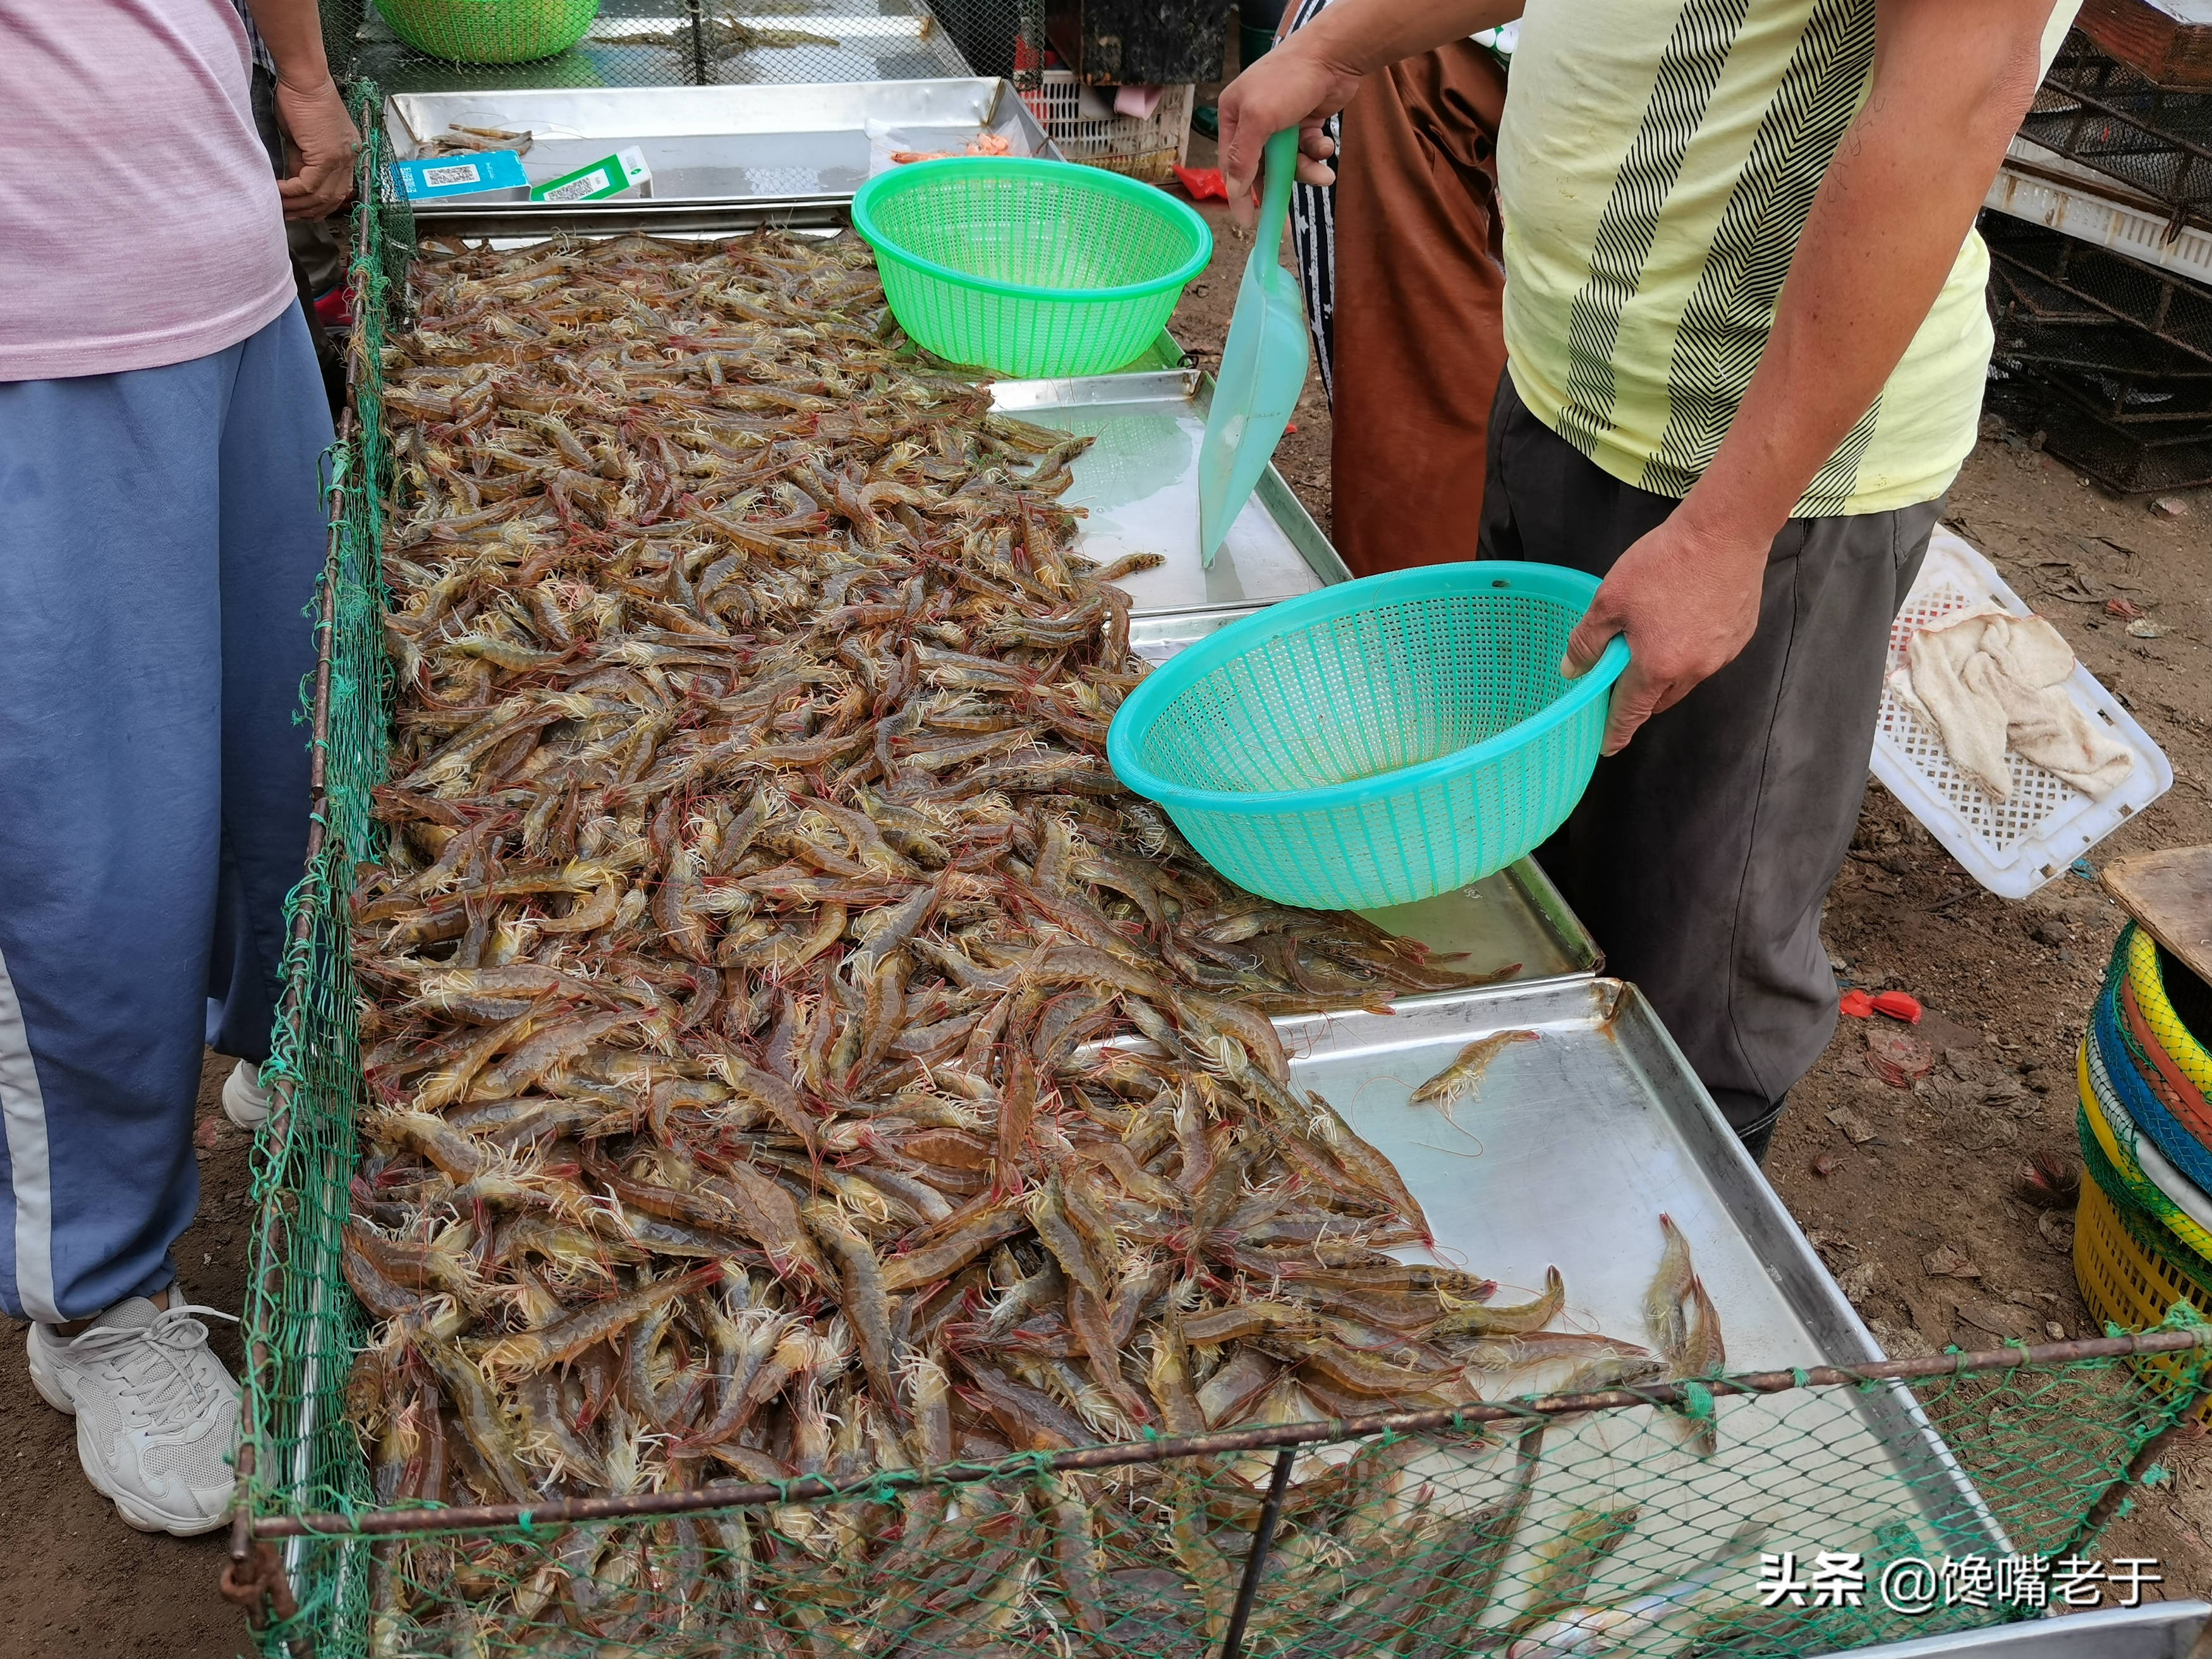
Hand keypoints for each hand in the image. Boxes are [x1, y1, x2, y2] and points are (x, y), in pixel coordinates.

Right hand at [274, 74, 358, 219]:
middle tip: (288, 214)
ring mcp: (341, 158)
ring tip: (279, 206)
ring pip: (320, 195)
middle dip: (309, 211)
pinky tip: (278, 192)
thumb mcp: (303, 137)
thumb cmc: (301, 99)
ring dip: (297, 205)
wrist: (304, 79)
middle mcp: (350, 158)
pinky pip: (308, 185)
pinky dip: (291, 192)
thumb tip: (295, 179)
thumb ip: (303, 161)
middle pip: (332, 198)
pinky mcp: (327, 156)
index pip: (338, 189)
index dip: (320, 204)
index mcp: (349, 153)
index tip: (302, 210)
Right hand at [1217, 38, 1359, 232]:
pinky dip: (1318, 151)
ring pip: (1289, 161)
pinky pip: (1307, 149)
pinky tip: (1327, 144)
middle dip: (1279, 184)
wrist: (1333, 55)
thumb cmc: (1288, 80)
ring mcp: (1282, 122)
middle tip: (1284, 215)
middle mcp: (1255, 120)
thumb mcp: (1259, 118)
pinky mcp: (1305, 123)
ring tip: (1324, 175)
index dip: (1239, 194)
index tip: (1246, 222)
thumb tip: (1232, 190)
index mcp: (1234, 116)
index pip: (1231, 163)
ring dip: (1306, 170)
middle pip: (1261, 167)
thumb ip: (1243, 156)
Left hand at [1560, 507, 1772, 754]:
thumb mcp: (1609, 599)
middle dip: (1639, 698)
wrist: (1725, 531)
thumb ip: (1587, 641)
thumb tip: (1572, 671)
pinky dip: (1691, 652)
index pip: (1631, 713)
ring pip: (1685, 679)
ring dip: (1666, 674)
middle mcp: (1694, 670)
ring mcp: (1721, 654)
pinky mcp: (1740, 635)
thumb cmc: (1664, 562)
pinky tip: (1682, 624)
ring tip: (1651, 646)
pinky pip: (1708, 657)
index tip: (1608, 746)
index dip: (1616, 731)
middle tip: (1621, 683)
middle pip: (1659, 699)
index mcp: (1658, 667)